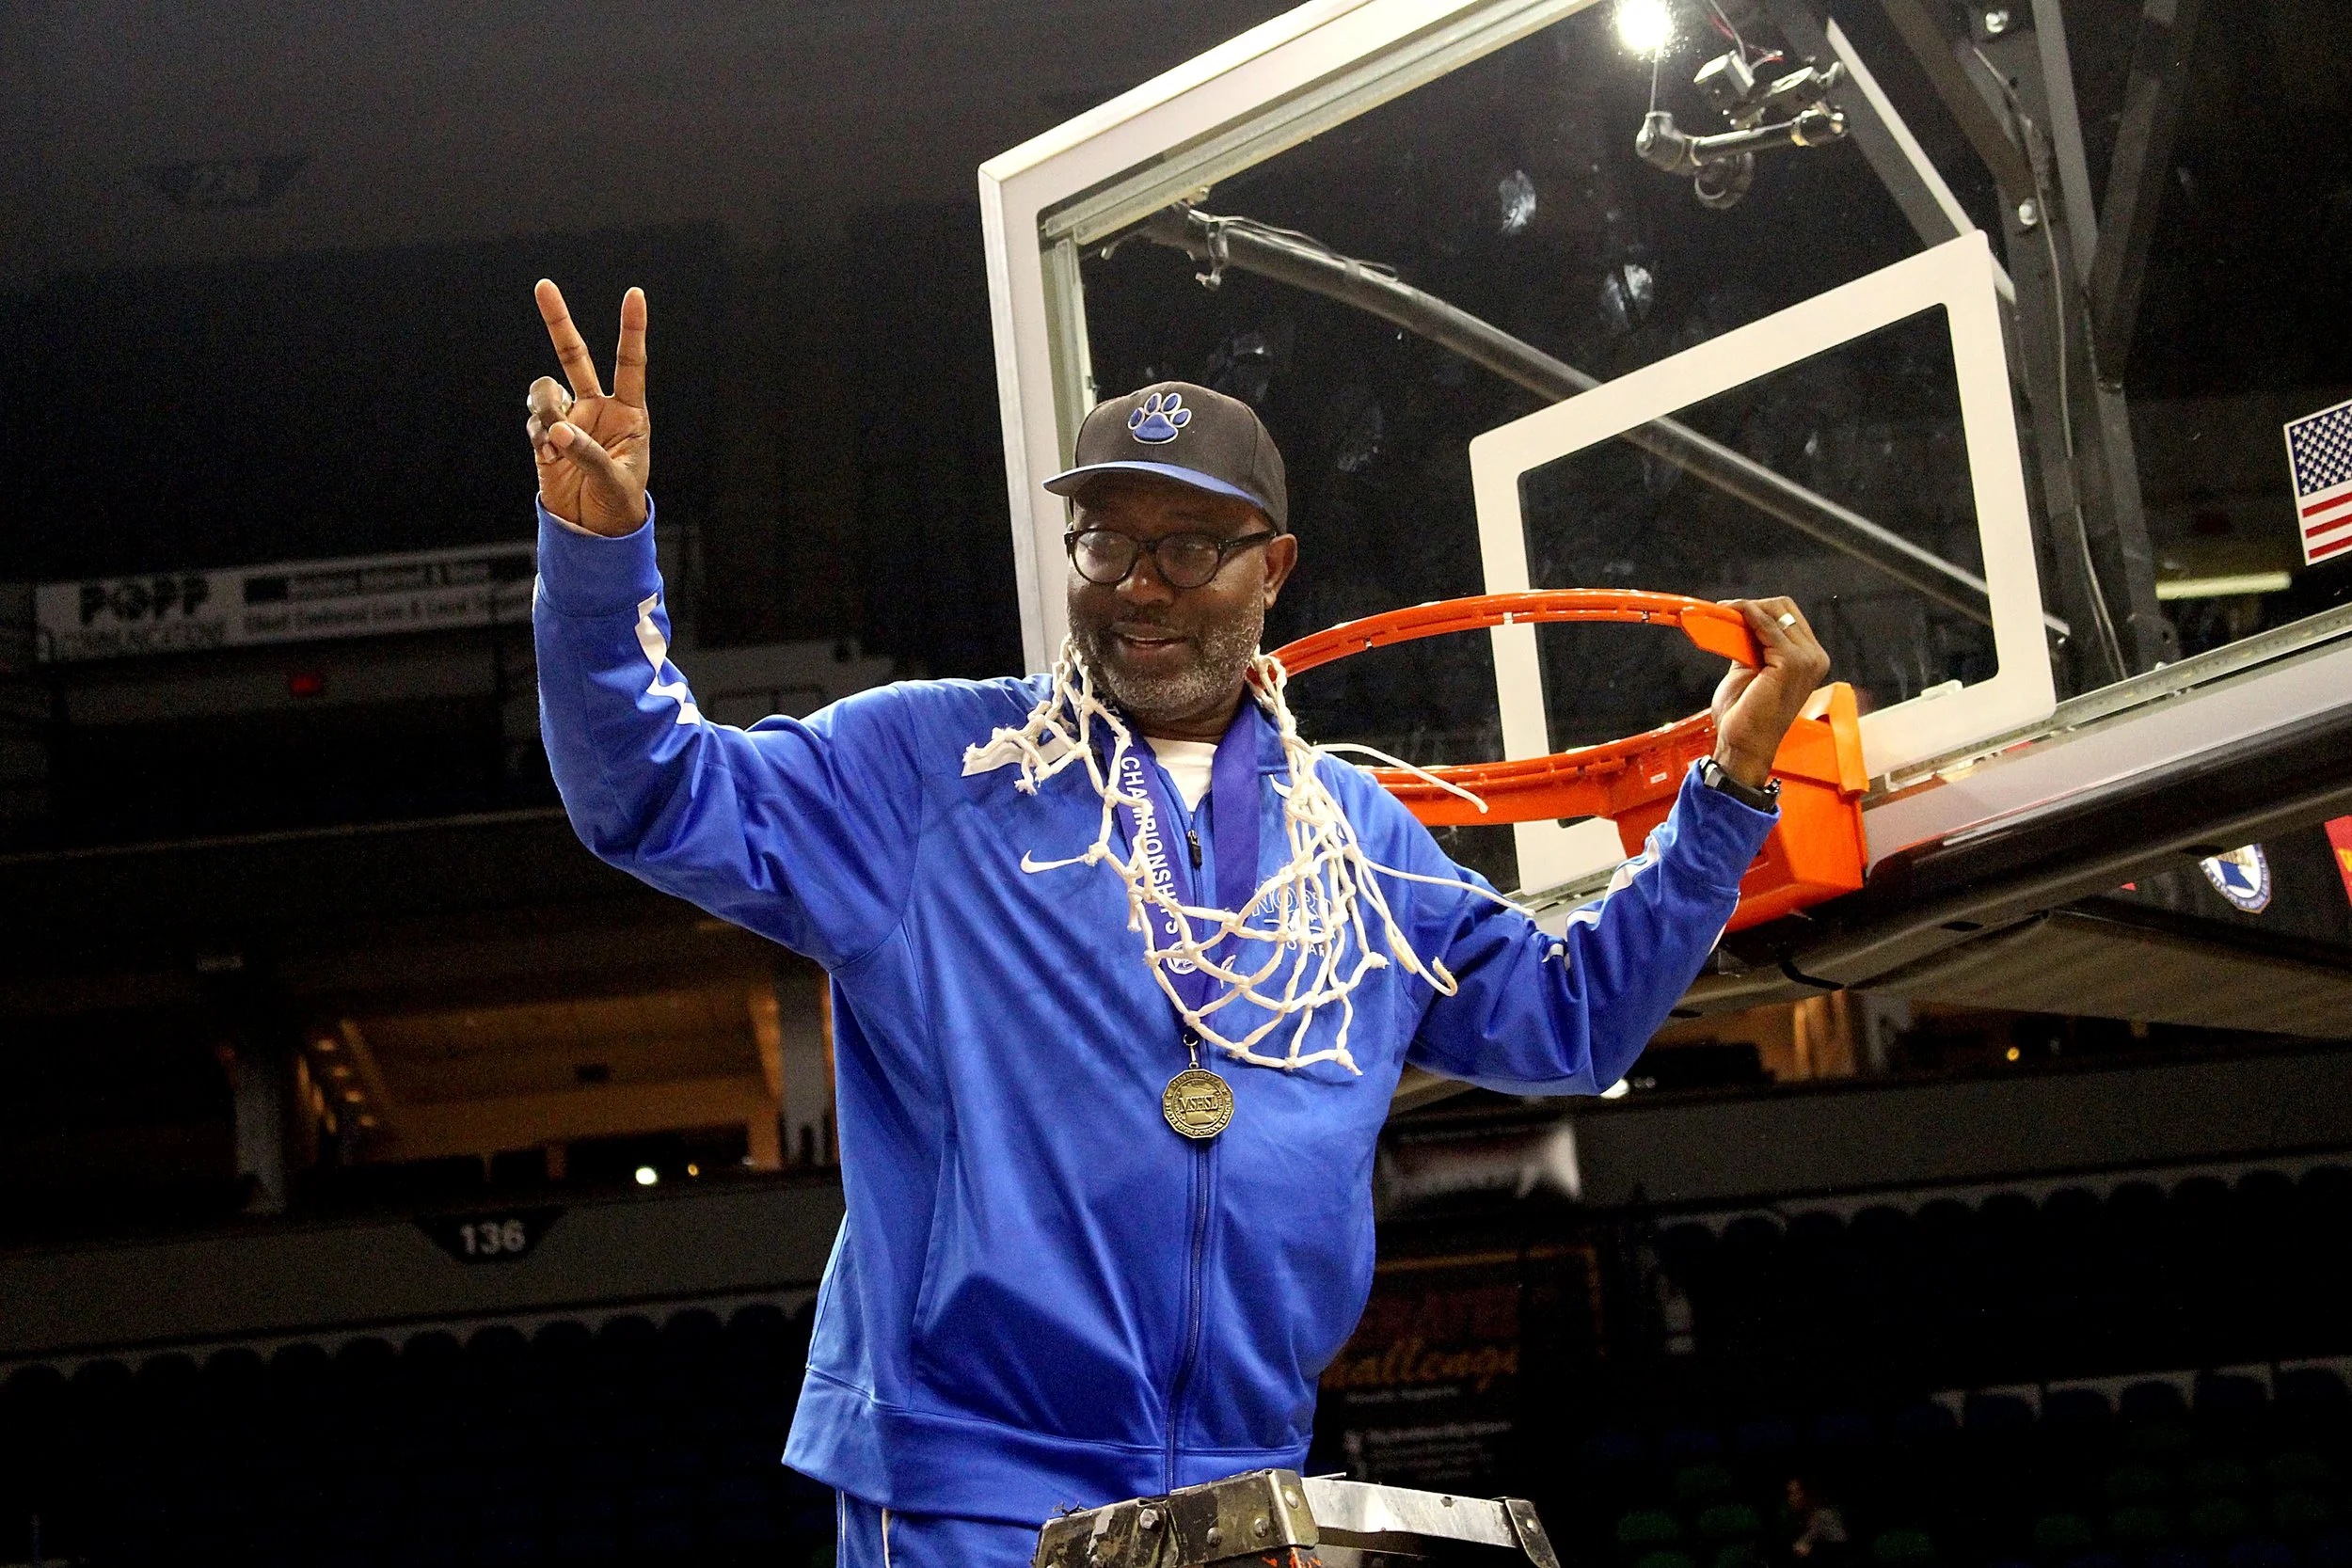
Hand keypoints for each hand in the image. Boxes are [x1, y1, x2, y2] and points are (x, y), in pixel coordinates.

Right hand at [527, 280, 648, 535]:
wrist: (595, 531)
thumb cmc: (619, 504)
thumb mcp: (612, 480)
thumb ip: (586, 453)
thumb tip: (555, 429)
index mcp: (628, 414)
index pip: (630, 364)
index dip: (631, 329)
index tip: (634, 294)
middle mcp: (597, 408)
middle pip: (575, 357)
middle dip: (558, 322)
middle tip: (543, 285)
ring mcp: (569, 420)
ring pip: (545, 390)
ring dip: (545, 409)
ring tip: (553, 443)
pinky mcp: (544, 436)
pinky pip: (533, 420)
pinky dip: (537, 435)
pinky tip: (548, 457)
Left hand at [1709, 597, 1831, 787]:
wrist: (1743, 744)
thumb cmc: (1745, 714)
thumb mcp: (1749, 670)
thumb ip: (1752, 644)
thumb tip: (1739, 619)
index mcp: (1809, 659)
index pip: (1790, 617)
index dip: (1761, 609)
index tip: (1732, 610)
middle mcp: (1815, 658)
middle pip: (1786, 609)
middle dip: (1755, 605)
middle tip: (1725, 610)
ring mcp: (1808, 660)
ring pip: (1777, 613)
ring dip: (1747, 609)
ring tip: (1722, 612)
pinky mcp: (1793, 663)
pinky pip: (1768, 626)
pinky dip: (1748, 616)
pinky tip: (1732, 615)